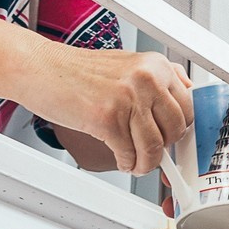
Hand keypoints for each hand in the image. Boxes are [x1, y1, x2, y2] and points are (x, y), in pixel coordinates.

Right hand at [20, 45, 192, 175]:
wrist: (39, 67)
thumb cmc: (76, 70)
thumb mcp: (127, 64)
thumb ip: (156, 80)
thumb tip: (182, 100)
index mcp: (155, 65)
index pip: (188, 105)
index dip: (181, 128)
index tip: (174, 139)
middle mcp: (147, 78)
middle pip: (177, 128)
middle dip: (165, 146)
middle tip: (152, 151)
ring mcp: (128, 98)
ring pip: (155, 146)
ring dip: (145, 162)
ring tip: (136, 161)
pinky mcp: (107, 118)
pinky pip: (129, 153)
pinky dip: (126, 163)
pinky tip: (120, 158)